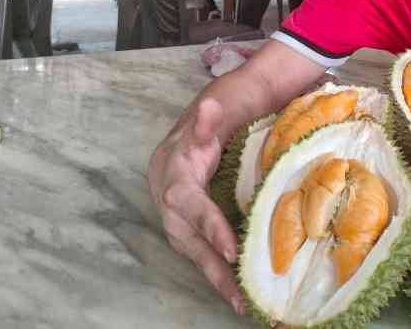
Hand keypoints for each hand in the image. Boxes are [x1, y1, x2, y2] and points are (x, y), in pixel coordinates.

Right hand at [148, 98, 244, 313]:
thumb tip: (210, 106)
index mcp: (174, 174)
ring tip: (240, 303)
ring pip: (193, 252)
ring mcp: (175, 217)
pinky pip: (200, 252)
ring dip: (216, 279)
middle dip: (213, 267)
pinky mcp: (186, 228)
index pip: (189, 204)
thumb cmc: (209, 122)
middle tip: (238, 294)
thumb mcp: (213, 115)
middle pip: (188, 239)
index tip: (231, 249)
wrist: (192, 130)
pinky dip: (216, 272)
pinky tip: (235, 293)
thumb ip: (209, 119)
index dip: (209, 226)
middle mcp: (169, 200)